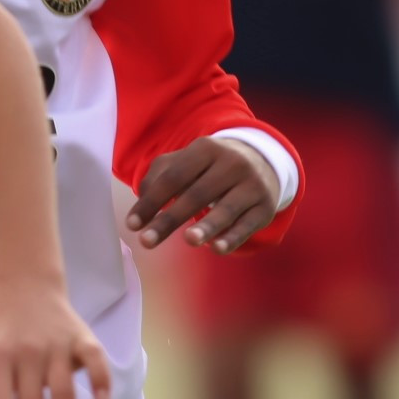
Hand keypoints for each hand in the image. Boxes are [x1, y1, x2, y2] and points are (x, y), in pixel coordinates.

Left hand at [127, 137, 279, 252]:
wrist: (262, 162)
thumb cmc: (210, 168)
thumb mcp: (187, 162)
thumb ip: (159, 177)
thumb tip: (143, 204)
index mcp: (206, 149)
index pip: (173, 177)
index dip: (151, 201)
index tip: (132, 224)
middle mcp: (232, 163)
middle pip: (196, 194)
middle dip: (169, 220)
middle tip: (147, 241)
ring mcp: (252, 185)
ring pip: (226, 209)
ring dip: (207, 226)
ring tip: (188, 240)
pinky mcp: (265, 207)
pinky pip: (247, 225)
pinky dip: (232, 238)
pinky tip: (216, 248)